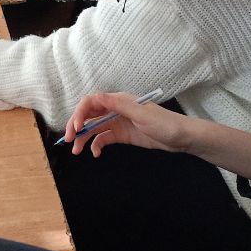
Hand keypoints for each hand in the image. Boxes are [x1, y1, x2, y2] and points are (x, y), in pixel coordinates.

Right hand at [64, 91, 195, 156]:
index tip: (75, 128)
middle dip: (76, 126)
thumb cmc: (165, 123)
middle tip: (68, 140)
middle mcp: (115, 109)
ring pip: (94, 128)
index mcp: (119, 100)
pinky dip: (97, 145)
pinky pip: (104, 138)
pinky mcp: (122, 135)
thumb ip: (118, 105)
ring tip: (76, 151)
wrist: (182, 137)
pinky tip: (96, 153)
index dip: (80, 113)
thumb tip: (96, 96)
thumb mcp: (141, 113)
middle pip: (89, 115)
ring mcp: (118, 122)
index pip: (92, 102)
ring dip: (84, 138)